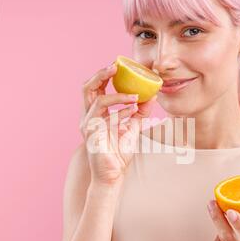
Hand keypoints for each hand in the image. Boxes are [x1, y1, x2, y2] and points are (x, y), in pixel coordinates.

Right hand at [80, 63, 156, 184]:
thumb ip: (140, 112)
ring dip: (118, 94)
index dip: (104, 74)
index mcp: (95, 113)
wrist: (112, 174)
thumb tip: (152, 96)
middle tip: (115, 66)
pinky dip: (120, 111)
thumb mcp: (132, 128)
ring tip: (135, 96)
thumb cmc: (118, 153)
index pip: (96, 87)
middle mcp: (88, 116)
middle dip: (101, 74)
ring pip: (96, 98)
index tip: (119, 65)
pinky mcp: (92, 134)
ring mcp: (88, 124)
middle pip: (87, 87)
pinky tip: (132, 110)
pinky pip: (105, 117)